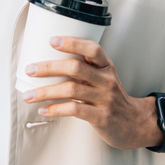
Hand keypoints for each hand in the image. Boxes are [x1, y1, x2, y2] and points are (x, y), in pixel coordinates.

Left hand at [22, 36, 160, 150]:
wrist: (135, 124)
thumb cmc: (113, 99)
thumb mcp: (104, 79)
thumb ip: (85, 70)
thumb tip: (50, 65)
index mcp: (106, 67)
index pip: (92, 49)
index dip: (72, 43)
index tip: (52, 40)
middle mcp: (106, 80)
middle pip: (76, 68)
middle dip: (49, 67)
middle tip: (30, 70)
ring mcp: (104, 99)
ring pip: (71, 89)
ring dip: (46, 92)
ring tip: (29, 95)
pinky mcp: (101, 117)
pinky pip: (75, 110)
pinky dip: (56, 109)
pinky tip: (44, 110)